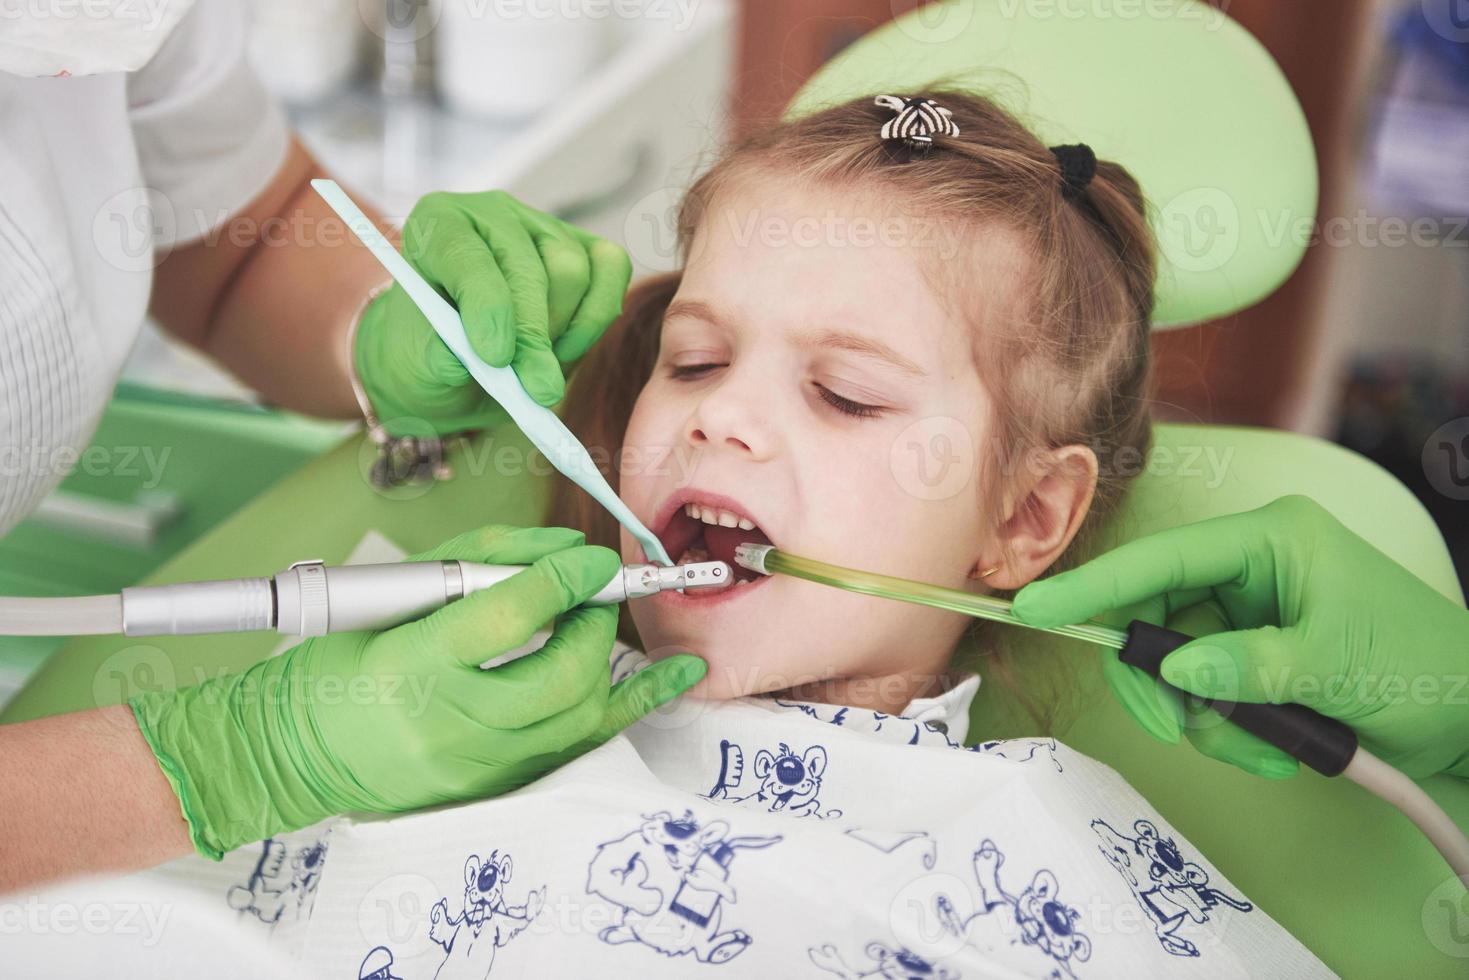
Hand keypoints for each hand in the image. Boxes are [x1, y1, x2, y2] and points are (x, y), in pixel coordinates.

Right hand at [129, 525, 704, 858]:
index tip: (588, 559)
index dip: (561, 579)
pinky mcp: (501, 788)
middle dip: (592, 622)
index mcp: (412, 664)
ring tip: (590, 627)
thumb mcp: (397, 592)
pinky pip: (586, 743)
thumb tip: (561, 549)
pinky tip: (681, 674)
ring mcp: (480, 766)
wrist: (299, 750)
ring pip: (581, 710)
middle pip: (560, 672)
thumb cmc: (345, 660)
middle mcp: (450, 723)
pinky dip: (637, 702)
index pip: (507, 616)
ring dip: (601, 656)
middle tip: (587, 596)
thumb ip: (481, 561)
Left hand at [354, 191, 633, 433]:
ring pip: (572, 272)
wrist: (463, 360)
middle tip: (536, 388)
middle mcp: (492, 215)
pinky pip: (611, 269)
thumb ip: (434, 359)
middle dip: (533, 334)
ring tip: (535, 367)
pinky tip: (565, 349)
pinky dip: (594, 318)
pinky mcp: (586, 246)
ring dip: (560, 331)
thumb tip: (457, 362)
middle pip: (529, 267)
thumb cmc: (434, 353)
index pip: (466, 256)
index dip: (486, 305)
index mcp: (436, 225)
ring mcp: (543, 226)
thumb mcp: (418, 364)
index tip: (495, 357)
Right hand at [1012, 496, 1468, 780]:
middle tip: (1180, 728)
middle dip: (1164, 684)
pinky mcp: (1254, 658)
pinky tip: (1282, 749)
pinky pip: (1205, 697)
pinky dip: (1232, 734)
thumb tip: (1175, 669)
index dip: (1094, 586)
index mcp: (1270, 541)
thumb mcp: (1335, 665)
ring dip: (1209, 722)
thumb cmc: (1425, 667)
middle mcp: (1251, 571)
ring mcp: (1250, 616)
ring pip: (1177, 670)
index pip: (1162, 559)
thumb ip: (1248, 666)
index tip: (1034, 609)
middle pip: (1156, 620)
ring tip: (1269, 747)